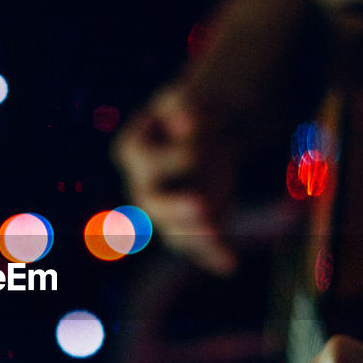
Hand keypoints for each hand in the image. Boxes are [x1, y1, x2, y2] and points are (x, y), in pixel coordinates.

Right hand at [111, 85, 238, 274]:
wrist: (205, 132)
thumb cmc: (190, 111)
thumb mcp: (183, 97)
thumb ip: (182, 105)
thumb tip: (189, 125)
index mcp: (133, 150)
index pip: (146, 160)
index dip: (171, 157)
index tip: (199, 147)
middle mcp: (142, 185)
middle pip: (153, 201)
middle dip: (176, 206)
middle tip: (200, 206)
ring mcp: (163, 211)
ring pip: (173, 230)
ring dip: (195, 237)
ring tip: (216, 238)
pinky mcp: (189, 225)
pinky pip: (199, 246)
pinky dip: (214, 255)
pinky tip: (230, 265)